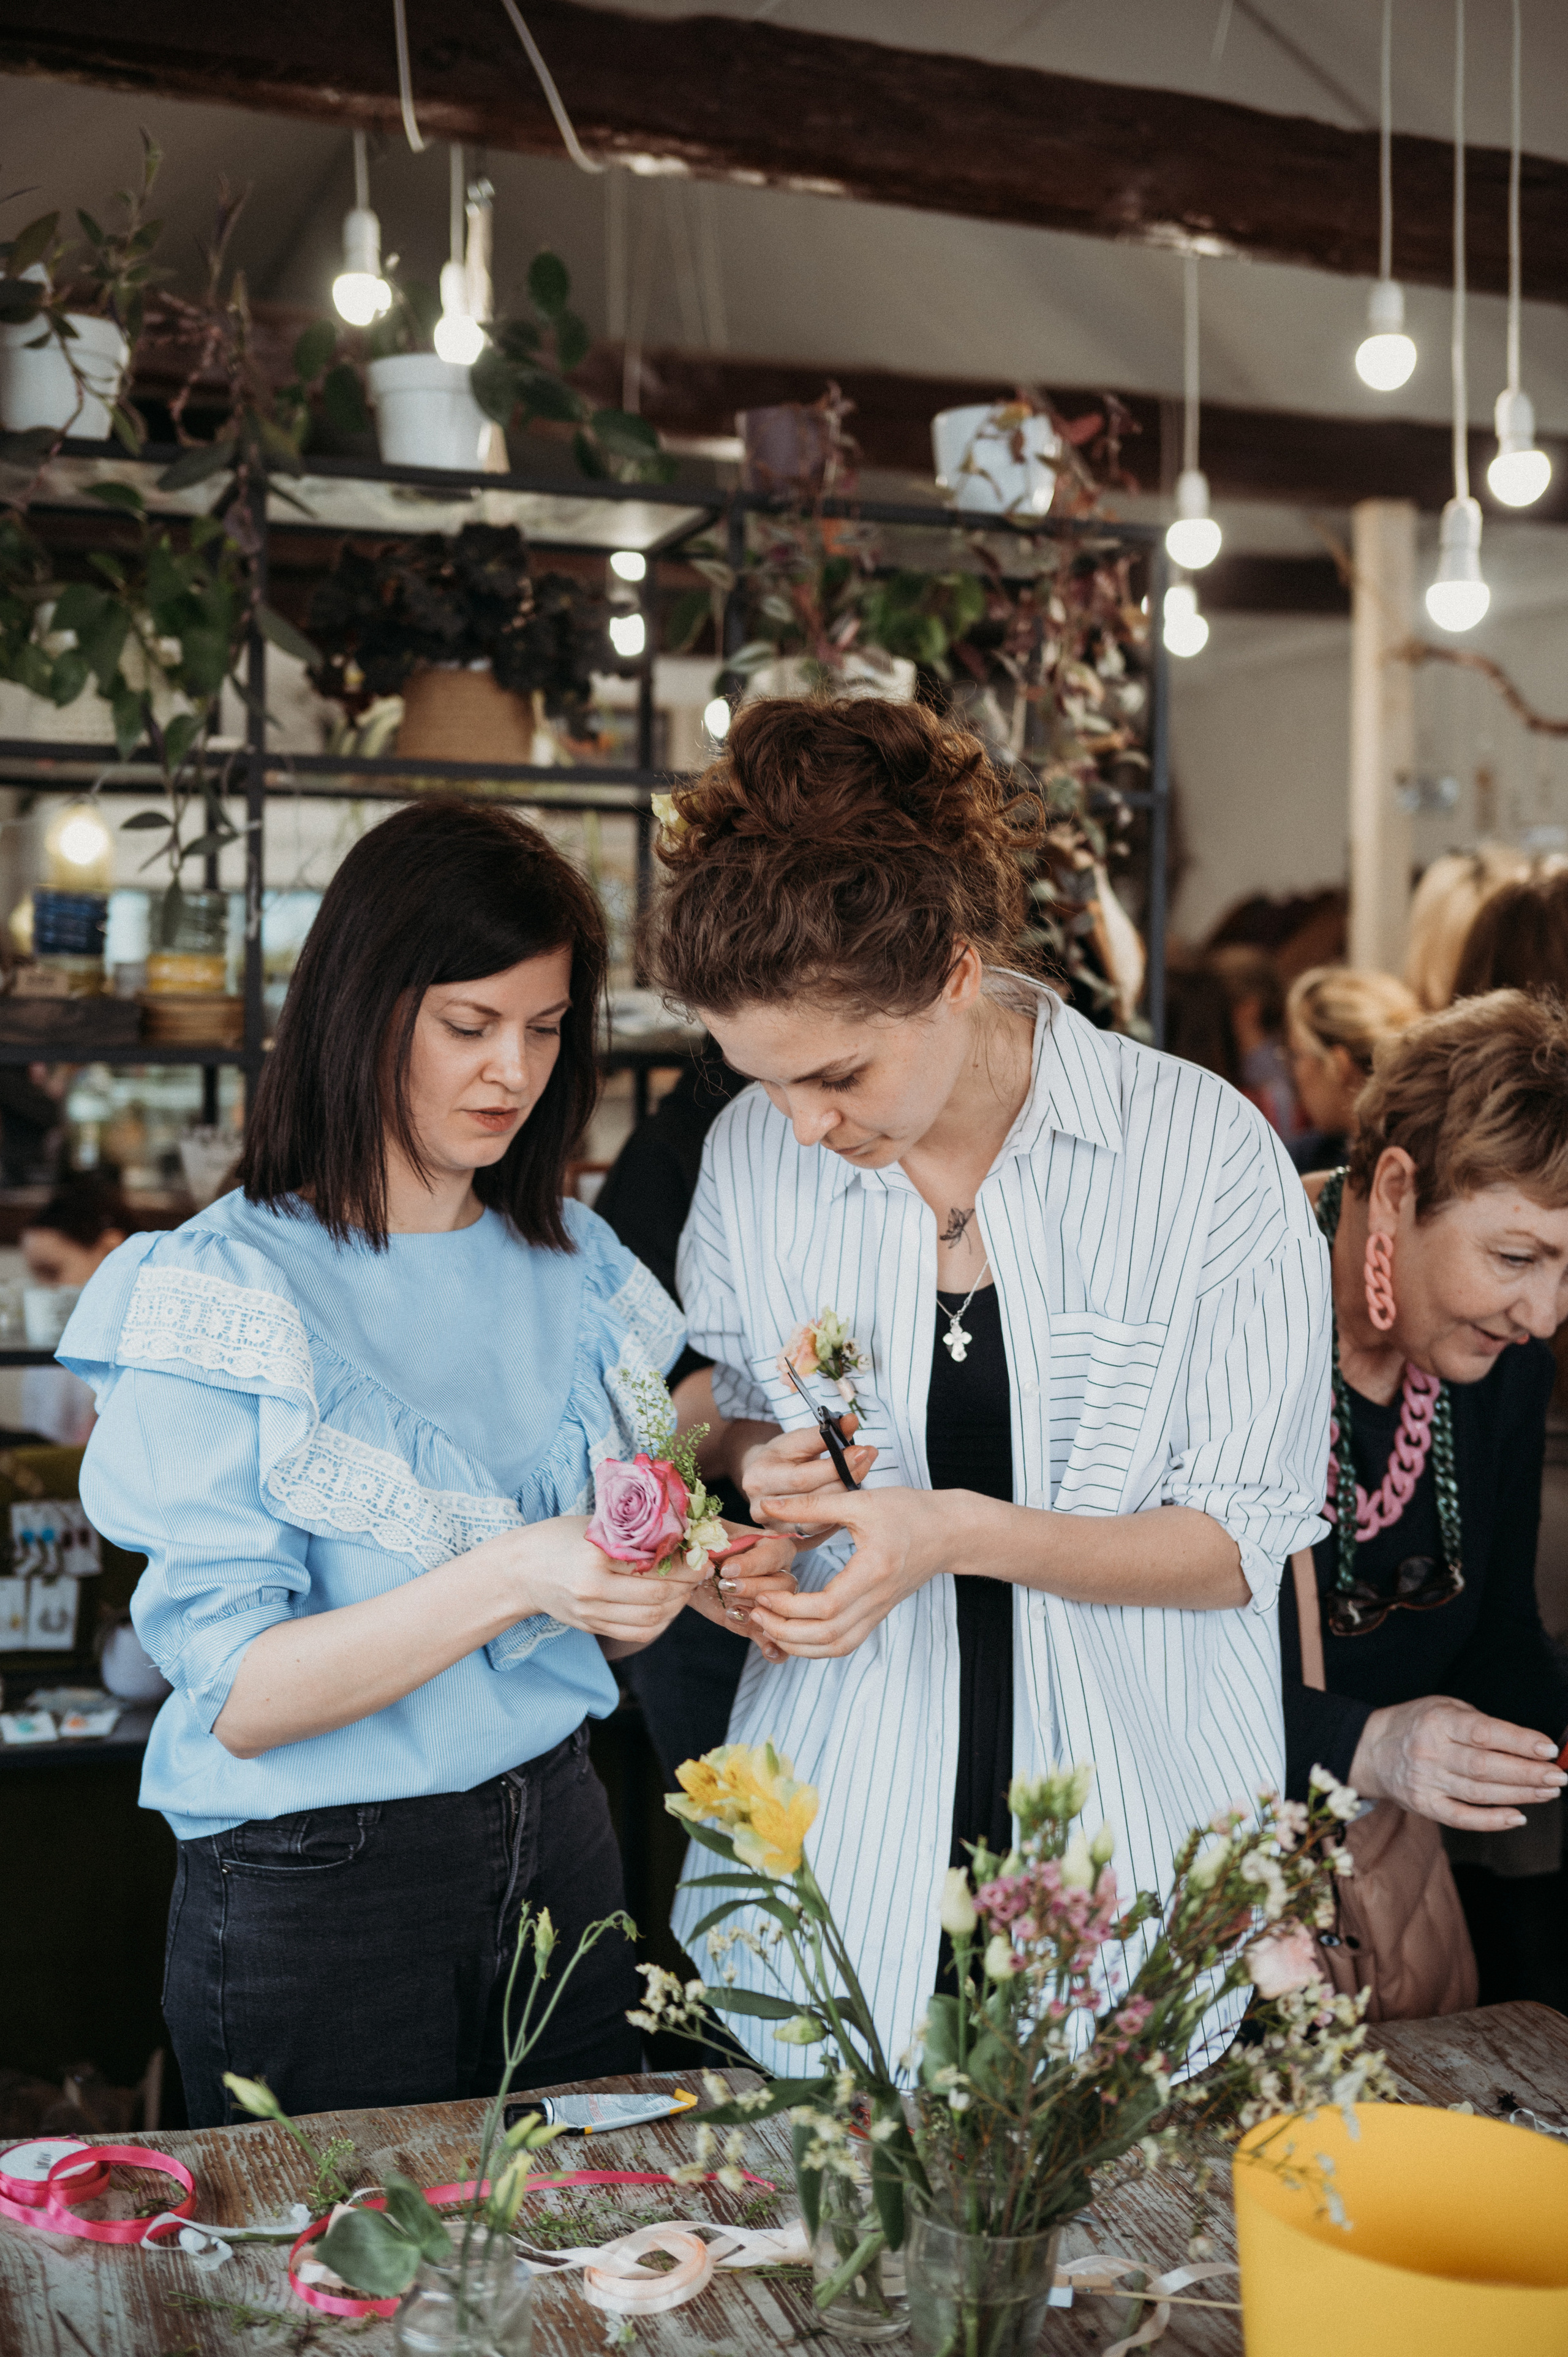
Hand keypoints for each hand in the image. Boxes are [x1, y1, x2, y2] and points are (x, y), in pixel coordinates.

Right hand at [496, 1516, 709, 1647]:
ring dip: (677, 1606)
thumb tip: (681, 1531)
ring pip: (650, 1620)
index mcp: (594, 1556)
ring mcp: (590, 1613)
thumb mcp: (594, 1524)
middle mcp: (592, 1590)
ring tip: (685, 1589)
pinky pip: (636, 1633)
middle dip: (687, 1585)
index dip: (686, 1563)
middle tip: (700, 1571)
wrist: (517, 1570)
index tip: (702, 1555)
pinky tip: (667, 1607)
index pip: (654, 1564)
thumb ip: (632, 1532)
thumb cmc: (557, 1538)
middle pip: (657, 1596)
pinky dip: (659, 1623)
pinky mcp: (590, 1627)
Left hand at [684, 1525, 799, 1663]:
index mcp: (769, 1545)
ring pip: (782, 1611)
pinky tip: (768, 1651)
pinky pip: (775, 1638)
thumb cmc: (701, 1547)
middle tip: (725, 1587)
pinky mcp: (758, 1624)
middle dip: (754, 1589)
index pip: (775, 1553)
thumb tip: (707, 1537)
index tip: (727, 1569)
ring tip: (732, 1612)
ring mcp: (770, 1601)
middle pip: (784, 1585)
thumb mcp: (705, 1533)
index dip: (753, 1564)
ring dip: (759, 1615)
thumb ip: (710, 1533)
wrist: (689, 1575)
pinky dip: (775, 1647)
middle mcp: (776, 1572)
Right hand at [740, 1414, 876, 1526]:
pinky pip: (822, 1530)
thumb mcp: (796, 1440)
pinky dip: (839, 1514)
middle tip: (869, 1459)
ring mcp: (775, 1528)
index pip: (803, 1477)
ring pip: (821, 1519)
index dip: (835, 1466)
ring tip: (864, 1473)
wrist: (763, 1479)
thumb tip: (851, 1421)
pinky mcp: (790, 1540)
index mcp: (758, 1479)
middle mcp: (762, 1508)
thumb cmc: (781, 1456)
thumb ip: (822, 1434)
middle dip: (847, 1478)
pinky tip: (852, 1497)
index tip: (862, 1451)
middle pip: (814, 1499)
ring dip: (848, 1497)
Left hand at [744, 1485, 962, 1656]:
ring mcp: (879, 1611)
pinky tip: (794, 1629)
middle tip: (756, 1613)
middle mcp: (877, 1599)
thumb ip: (811, 1505)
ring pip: (836, 1647)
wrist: (951, 1531)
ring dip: (799, 1644)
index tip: (764, 1592)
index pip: (826, 1607)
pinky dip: (816, 1645)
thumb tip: (767, 1504)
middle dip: (785, 1631)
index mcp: (873, 1571)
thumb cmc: (909, 1512)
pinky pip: (845, 1642)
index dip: (789, 1607)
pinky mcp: (877, 1613)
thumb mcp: (860, 1501)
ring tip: (769, 1625)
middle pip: (827, 1636)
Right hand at [1348, 1695, 1567, 1831]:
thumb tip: (1528, 1744)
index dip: (1519, 1741)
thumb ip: (1479, 1723)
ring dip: (1519, 1795)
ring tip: (1549, 1792)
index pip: (1483, 1733)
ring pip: (1479, 1793)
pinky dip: (1492, 1820)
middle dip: (1528, 1773)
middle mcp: (1430, 1753)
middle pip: (1485, 1767)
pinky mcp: (1425, 1806)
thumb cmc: (1417, 1723)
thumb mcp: (1444, 1707)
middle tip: (1558, 1776)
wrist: (1371, 1749)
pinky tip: (1518, 1817)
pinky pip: (1462, 1818)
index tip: (1548, 1748)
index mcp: (1437, 1722)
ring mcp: (1426, 1782)